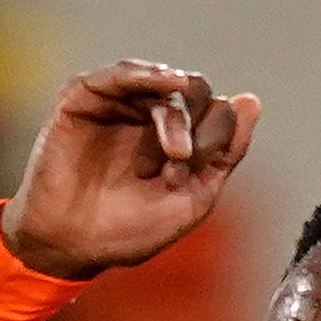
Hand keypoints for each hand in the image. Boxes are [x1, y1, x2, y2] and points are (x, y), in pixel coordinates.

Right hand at [0, 60, 258, 279]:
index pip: (218, 112)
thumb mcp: (193, 198)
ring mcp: (118, 104)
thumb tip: (251, 100)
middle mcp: (150, 115)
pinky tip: (164, 82)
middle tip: (177, 163)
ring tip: (172, 151)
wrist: (70, 247)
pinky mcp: (84, 98)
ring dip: (174, 114)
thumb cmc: (127, 231)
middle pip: (196, 91)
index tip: (182, 179)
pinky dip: (144, 74)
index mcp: (179, 137)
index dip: (214, 139)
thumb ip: (225, 154)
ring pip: (164, 82)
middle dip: (195, 125)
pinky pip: (120, 73)